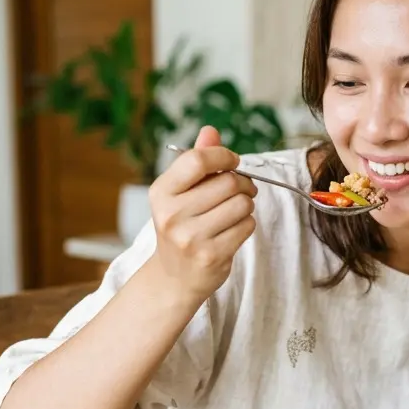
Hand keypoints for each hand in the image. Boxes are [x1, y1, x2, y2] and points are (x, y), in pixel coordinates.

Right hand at [148, 126, 256, 301]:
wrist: (174, 278)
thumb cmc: (181, 227)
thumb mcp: (180, 193)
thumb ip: (196, 161)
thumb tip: (210, 130)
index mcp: (161, 192)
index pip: (198, 160)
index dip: (223, 156)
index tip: (232, 162)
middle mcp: (172, 215)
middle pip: (227, 182)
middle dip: (242, 183)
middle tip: (241, 189)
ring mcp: (191, 238)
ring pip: (241, 204)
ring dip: (246, 204)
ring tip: (235, 211)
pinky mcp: (212, 255)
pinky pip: (247, 226)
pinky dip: (247, 224)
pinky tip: (233, 229)